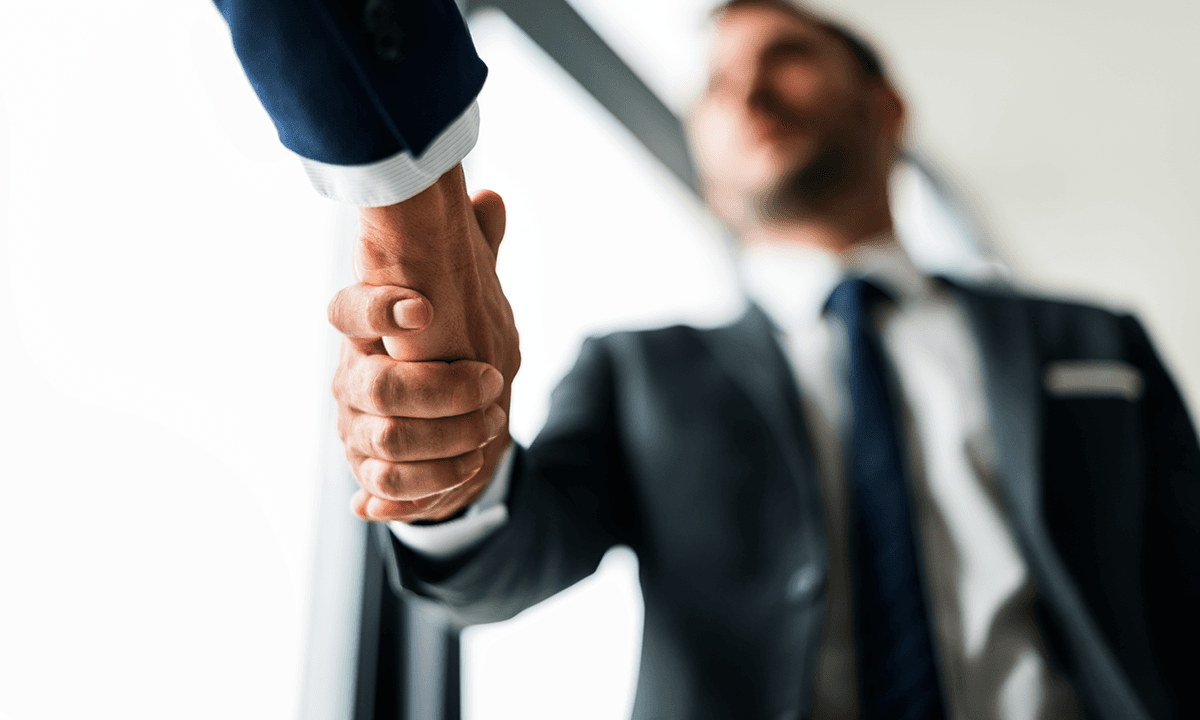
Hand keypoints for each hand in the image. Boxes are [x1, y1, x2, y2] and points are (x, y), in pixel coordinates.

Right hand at [329, 165, 519, 521]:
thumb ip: (474, 250)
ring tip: (491, 428)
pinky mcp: (365, 470)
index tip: (426, 308)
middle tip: (495, 382)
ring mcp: (353, 427)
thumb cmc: (445, 343)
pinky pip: (385, 487)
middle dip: (445, 391)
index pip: (347, 311)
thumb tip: (490, 199)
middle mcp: (351, 378)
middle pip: (379, 388)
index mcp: (365, 330)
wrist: (432, 417)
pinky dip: (426, 484)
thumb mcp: (464, 295)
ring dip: (447, 441)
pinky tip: (465, 468)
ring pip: (387, 442)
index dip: (379, 308)